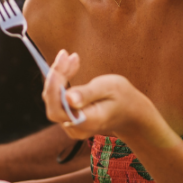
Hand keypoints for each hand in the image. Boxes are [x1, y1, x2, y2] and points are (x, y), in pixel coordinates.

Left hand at [44, 50, 167, 142]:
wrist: (130, 112)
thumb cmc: (122, 97)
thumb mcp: (109, 89)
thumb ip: (88, 94)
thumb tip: (68, 98)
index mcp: (87, 121)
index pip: (58, 108)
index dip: (53, 85)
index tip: (61, 60)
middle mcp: (76, 127)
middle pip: (53, 103)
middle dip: (56, 76)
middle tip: (66, 55)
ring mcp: (72, 126)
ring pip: (54, 100)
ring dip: (59, 76)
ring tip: (72, 59)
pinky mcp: (69, 119)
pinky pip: (58, 100)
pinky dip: (61, 82)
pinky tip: (71, 68)